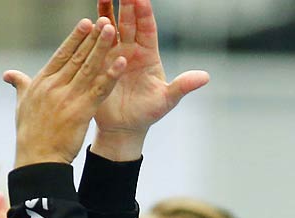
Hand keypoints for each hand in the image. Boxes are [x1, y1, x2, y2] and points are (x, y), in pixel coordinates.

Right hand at [2, 18, 129, 167]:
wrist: (37, 160)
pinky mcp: (80, 112)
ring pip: (88, 68)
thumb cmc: (30, 135)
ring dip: (102, 48)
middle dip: (91, 37)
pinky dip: (111, 75)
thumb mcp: (22, 106)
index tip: (86, 23)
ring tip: (112, 31)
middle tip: (104, 20)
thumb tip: (8, 74)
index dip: (75, 38)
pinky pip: (99, 90)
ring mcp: (67, 98)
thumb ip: (20, 86)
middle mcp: (54, 86)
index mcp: (41, 82)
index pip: (61, 54)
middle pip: (76, 56)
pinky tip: (121, 63)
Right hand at [90, 0, 209, 159]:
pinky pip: (95, 43)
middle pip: (129, 21)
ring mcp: (114, 54)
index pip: (148, 28)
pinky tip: (90, 19)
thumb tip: (205, 77)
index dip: (144, 12)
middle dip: (126, 3)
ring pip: (111, 28)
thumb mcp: (167, 100)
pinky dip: (92, 31)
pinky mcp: (98, 62)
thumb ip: (183, 86)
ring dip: (107, 11)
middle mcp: (131, 50)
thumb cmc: (148, 114)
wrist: (124, 128)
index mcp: (149, 54)